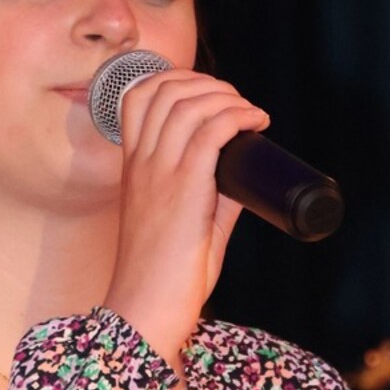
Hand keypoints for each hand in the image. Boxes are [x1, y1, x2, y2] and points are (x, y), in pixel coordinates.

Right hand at [103, 71, 269, 369]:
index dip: (177, 80)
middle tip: (238, 104)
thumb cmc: (163, 276)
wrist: (147, 308)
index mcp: (133, 168)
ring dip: (228, 97)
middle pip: (167, 89)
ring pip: (190, 103)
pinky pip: (211, 131)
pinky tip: (256, 123)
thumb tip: (244, 173)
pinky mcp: (183, 189)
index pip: (140, 96)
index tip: (211, 96)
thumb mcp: (185, 224)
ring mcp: (160, 173)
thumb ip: (211, 195)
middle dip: (210, 84)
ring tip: (250, 113)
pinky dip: (238, 117)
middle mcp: (142, 163)